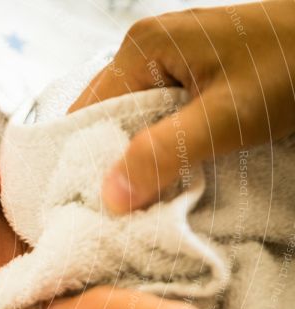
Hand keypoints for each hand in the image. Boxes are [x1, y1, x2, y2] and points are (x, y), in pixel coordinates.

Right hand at [68, 1, 294, 213]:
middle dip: (111, 161)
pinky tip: (168, 169)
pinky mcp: (189, 73)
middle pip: (106, 116)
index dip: (88, 160)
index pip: (89, 112)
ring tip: (142, 194)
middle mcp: (147, 48)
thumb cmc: (291, 67)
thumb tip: (109, 197)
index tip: (94, 205)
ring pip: (131, 119)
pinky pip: (156, 115)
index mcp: (143, 47)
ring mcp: (168, 59)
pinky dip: (158, 145)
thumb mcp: (225, 117)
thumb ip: (165, 153)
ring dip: (137, 156)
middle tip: (119, 207)